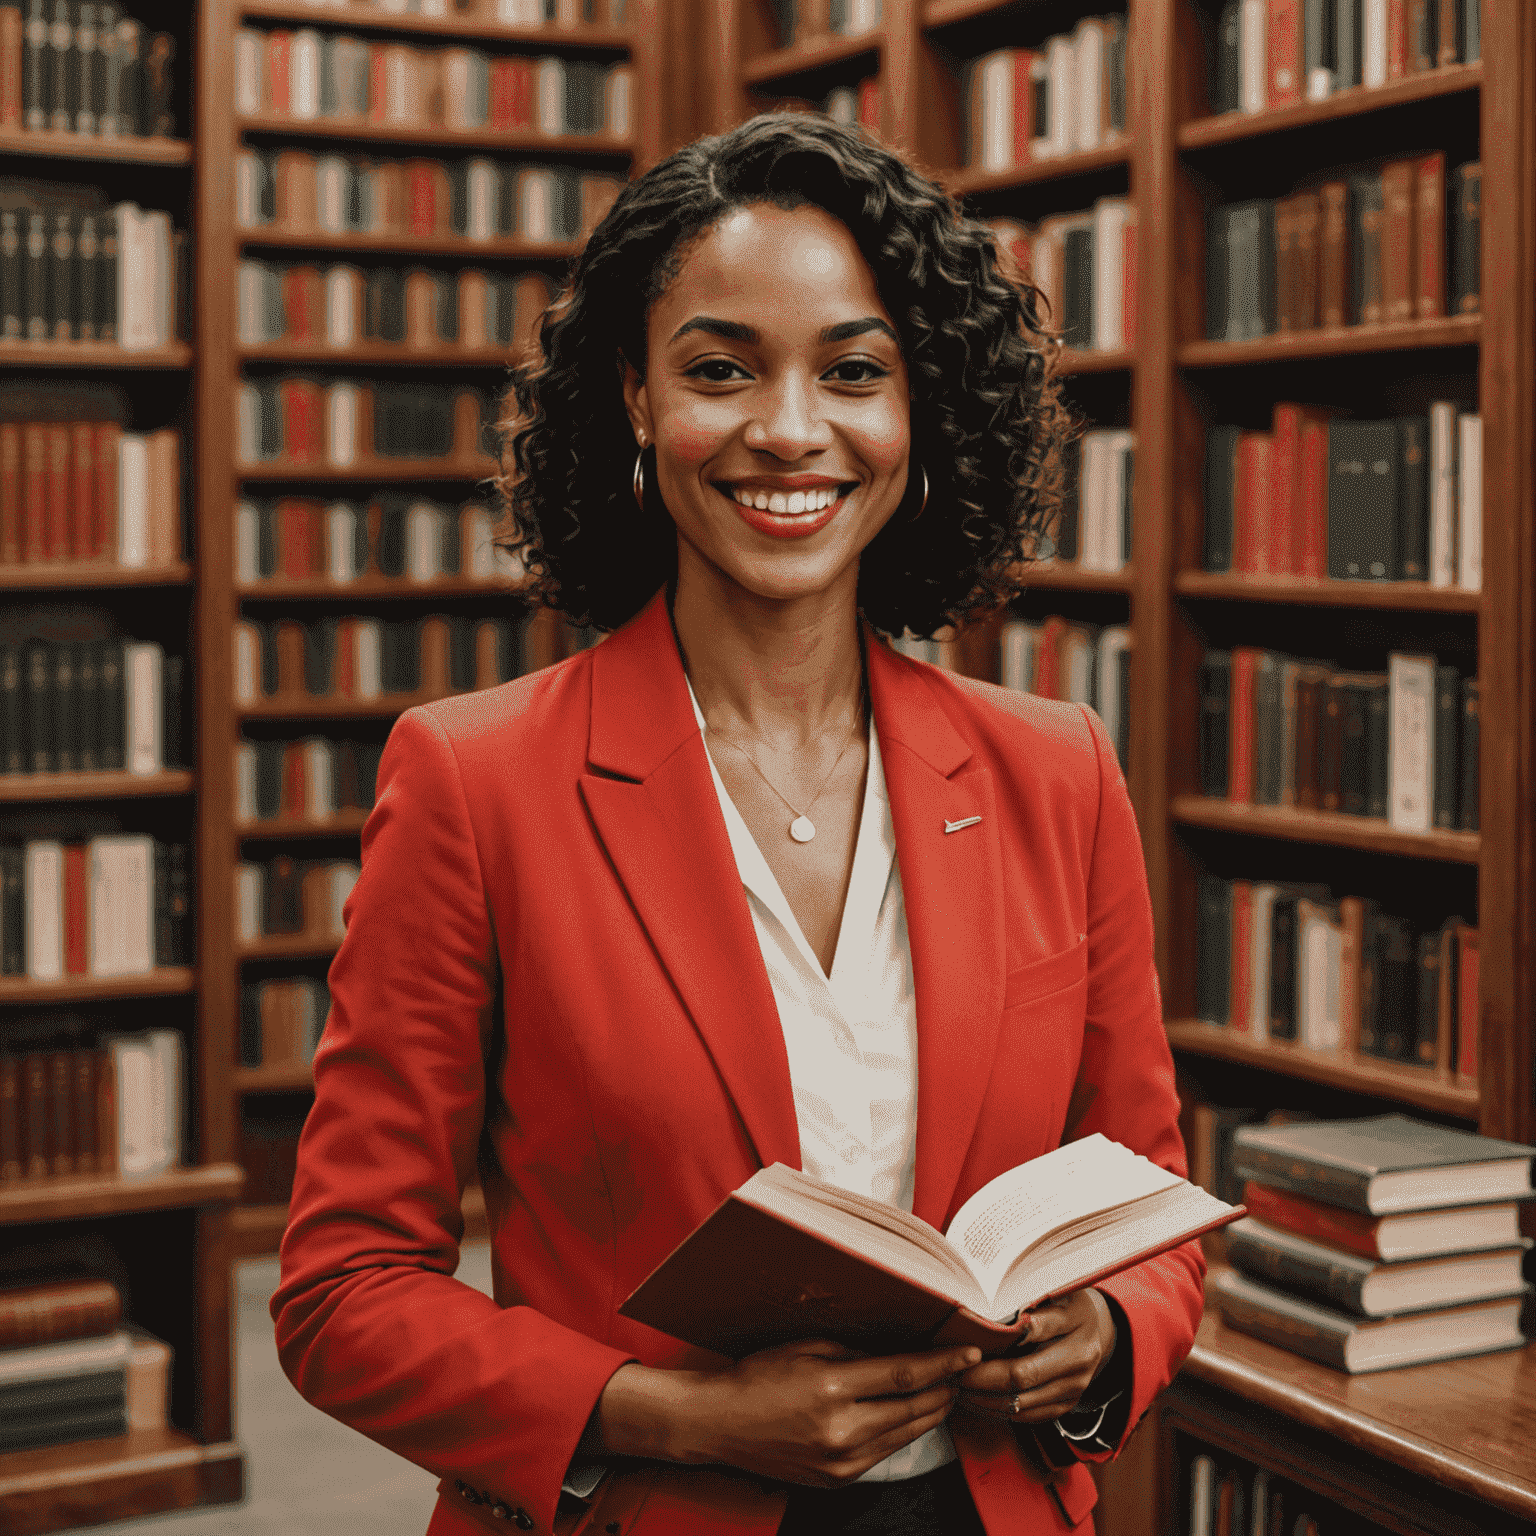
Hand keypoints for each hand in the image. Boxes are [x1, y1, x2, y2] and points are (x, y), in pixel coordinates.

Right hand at [595, 1339, 980, 1487]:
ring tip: (947, 1392)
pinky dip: (904, 1434)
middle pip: (912, 1410)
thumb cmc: (757, 1377)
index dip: (942, 1364)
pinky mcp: (837, 1479)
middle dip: (945, 1389)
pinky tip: (913, 1417)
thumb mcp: (806, 1347)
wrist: (720, 1424)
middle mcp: (840, 1431)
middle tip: (965, 1372)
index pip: (904, 1376)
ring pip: (904, 1436)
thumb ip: (855, 1352)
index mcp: (831, 1390)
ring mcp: (839, 1462)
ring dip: (932, 1414)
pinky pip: (883, 1454)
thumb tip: (898, 1353)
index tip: (968, 1354)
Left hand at [954, 1289, 1115, 1423]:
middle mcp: (1079, 1361)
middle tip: (953, 1370)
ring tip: (957, 1387)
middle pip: (1022, 1376)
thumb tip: (994, 1309)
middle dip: (981, 1377)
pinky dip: (997, 1411)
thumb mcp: (1054, 1287)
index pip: (1033, 1334)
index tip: (968, 1343)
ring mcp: (1073, 1388)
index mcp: (1076, 1323)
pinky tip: (976, 1400)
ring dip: (984, 1399)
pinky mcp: (1065, 1406)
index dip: (996, 1341)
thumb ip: (1030, 1297)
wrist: (1096, 1329)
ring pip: (1020, 1403)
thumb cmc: (1064, 1301)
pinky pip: (1027, 1417)